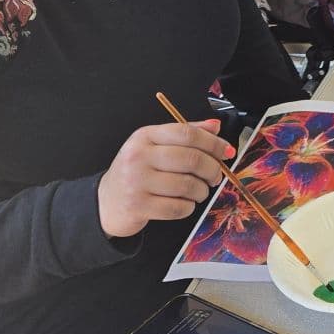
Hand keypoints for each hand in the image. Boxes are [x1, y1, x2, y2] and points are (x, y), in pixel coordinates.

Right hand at [97, 120, 235, 238]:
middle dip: (212, 169)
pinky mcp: (138, 206)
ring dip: (202, 190)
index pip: (186, 133)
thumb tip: (215, 126)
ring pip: (187, 185)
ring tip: (199, 191)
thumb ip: (185, 134)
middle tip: (216, 176)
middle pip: (191, 159)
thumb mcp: (155, 146)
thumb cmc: (137, 172)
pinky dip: (188, 207)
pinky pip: (178, 207)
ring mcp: (136, 182)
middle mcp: (138, 156)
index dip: (213, 142)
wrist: (106, 202)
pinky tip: (185, 203)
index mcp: (145, 136)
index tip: (227, 151)